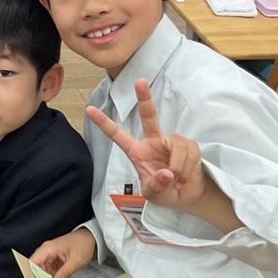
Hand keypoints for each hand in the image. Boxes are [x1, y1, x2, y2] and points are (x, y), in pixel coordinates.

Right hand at [30, 229, 95, 277]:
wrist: (91, 238)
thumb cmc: (84, 244)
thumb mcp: (76, 261)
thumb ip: (64, 274)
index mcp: (48, 248)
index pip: (32, 262)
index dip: (31, 274)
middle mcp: (46, 252)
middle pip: (36, 269)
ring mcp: (50, 257)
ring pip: (42, 272)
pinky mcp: (54, 261)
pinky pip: (48, 272)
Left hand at [87, 78, 209, 209]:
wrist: (186, 196)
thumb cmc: (164, 192)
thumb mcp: (154, 195)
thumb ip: (156, 186)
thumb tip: (166, 173)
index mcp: (137, 151)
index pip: (118, 135)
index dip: (104, 123)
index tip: (90, 109)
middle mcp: (153, 141)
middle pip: (148, 115)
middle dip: (145, 98)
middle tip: (139, 81)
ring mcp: (171, 141)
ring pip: (175, 144)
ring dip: (177, 166)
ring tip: (177, 179)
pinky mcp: (188, 145)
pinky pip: (188, 151)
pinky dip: (187, 167)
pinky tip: (185, 175)